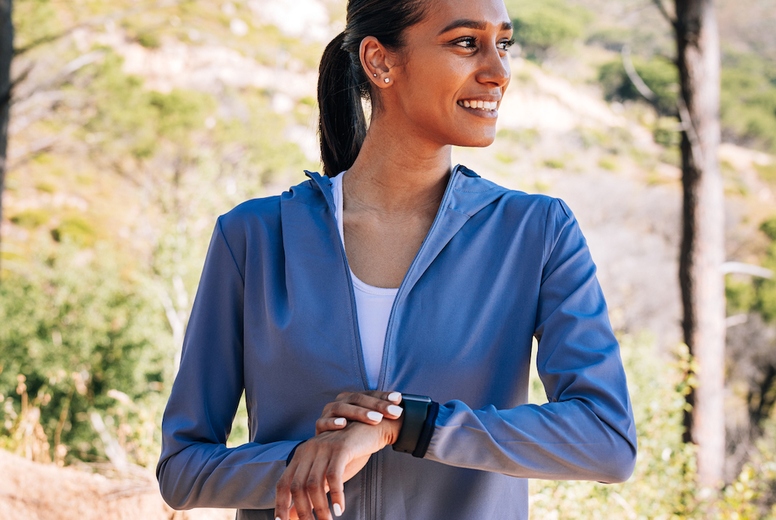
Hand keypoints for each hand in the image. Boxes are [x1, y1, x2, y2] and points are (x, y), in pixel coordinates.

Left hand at [274, 418, 402, 519]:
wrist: (372, 428)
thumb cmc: (348, 454)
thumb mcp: (327, 473)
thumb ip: (312, 490)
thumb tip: (294, 515)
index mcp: (301, 455)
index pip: (283, 483)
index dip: (281, 505)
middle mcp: (308, 450)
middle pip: (296, 486)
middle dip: (302, 511)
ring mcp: (323, 448)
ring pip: (314, 484)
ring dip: (320, 508)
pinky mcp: (340, 448)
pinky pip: (334, 476)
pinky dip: (336, 495)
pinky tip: (340, 509)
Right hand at [315, 390, 403, 434]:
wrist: (333, 458)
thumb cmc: (356, 440)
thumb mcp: (371, 429)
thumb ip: (383, 418)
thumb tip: (406, 412)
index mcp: (354, 400)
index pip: (371, 394)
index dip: (384, 396)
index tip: (399, 400)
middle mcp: (341, 402)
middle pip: (358, 398)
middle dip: (377, 405)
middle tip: (393, 412)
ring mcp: (328, 413)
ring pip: (342, 407)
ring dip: (359, 412)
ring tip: (375, 418)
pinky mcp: (319, 427)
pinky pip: (323, 422)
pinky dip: (332, 422)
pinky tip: (343, 424)